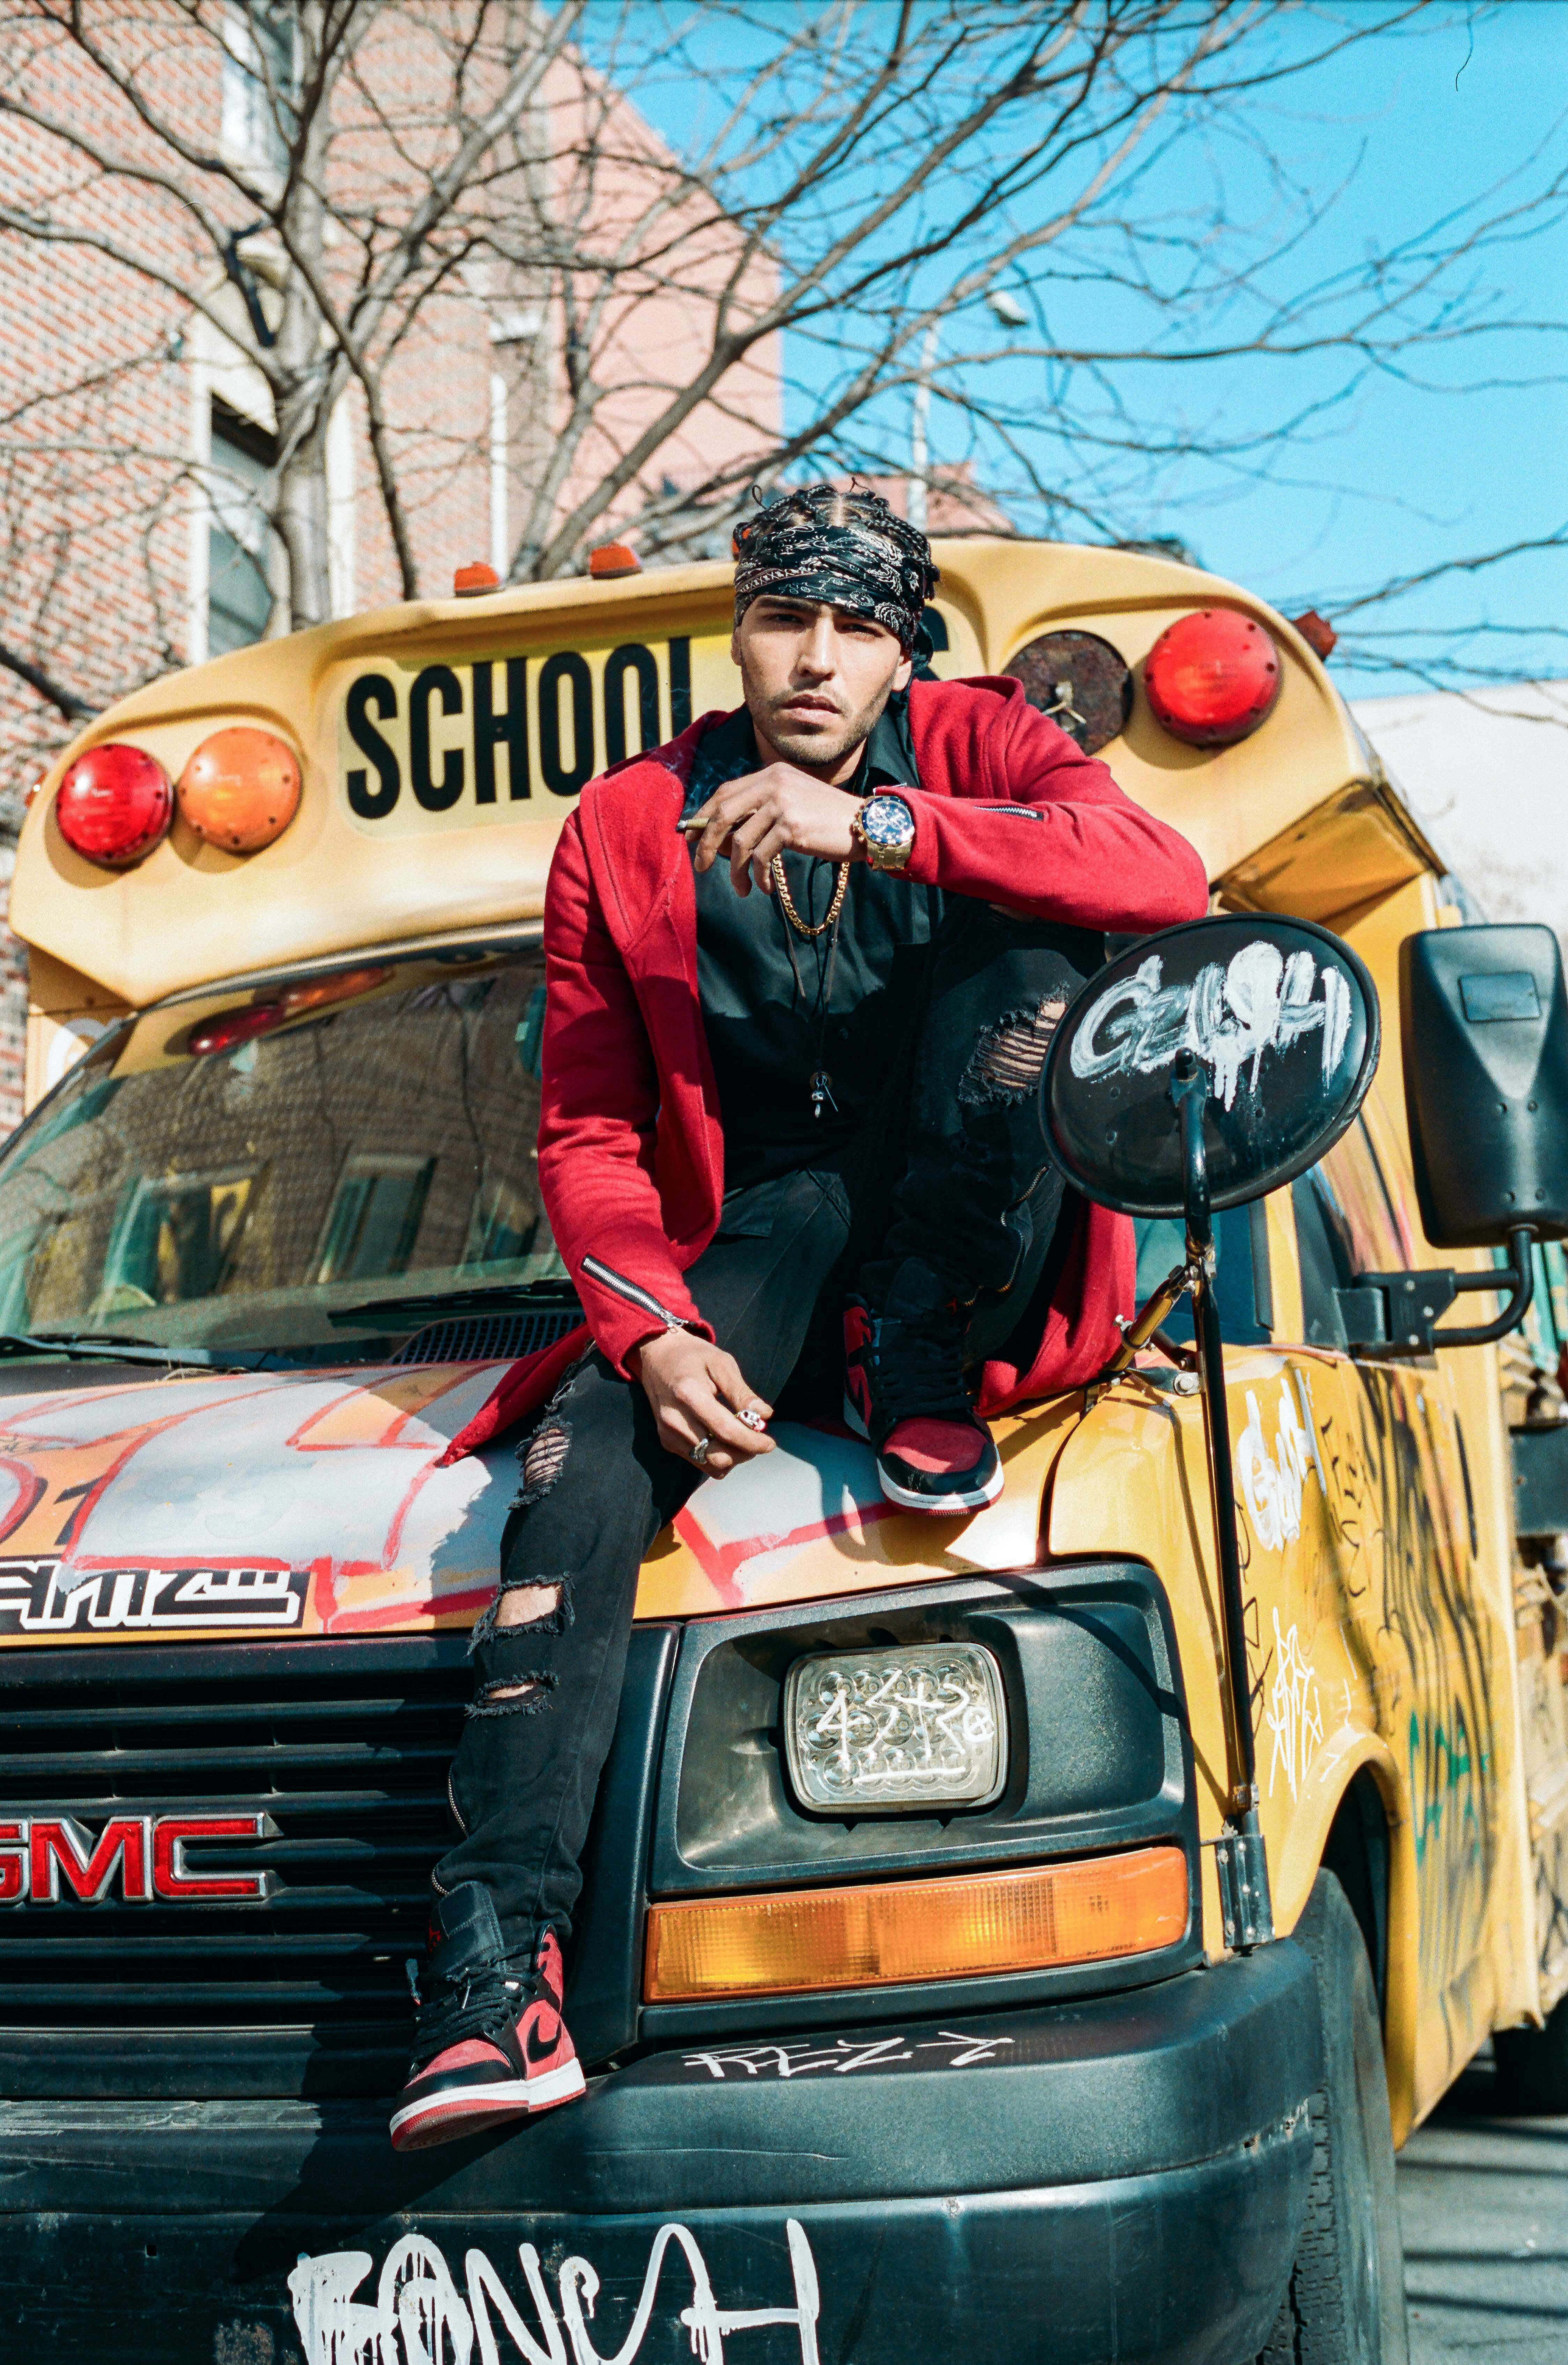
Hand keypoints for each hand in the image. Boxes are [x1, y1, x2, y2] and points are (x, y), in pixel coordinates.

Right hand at [629, 1331, 774, 1474]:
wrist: (657, 1356)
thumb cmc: (694, 1356)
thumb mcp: (722, 1363)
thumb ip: (742, 1392)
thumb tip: (765, 1416)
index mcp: (689, 1394)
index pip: (725, 1431)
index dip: (752, 1442)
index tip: (770, 1444)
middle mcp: (675, 1419)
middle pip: (718, 1456)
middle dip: (744, 1452)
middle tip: (757, 1438)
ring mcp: (668, 1434)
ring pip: (710, 1465)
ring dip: (733, 1458)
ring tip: (741, 1437)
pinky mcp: (667, 1442)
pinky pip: (699, 1462)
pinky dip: (718, 1457)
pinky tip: (723, 1438)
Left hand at [689, 762, 859, 897]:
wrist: (865, 825)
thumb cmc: (827, 821)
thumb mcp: (792, 805)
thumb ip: (760, 811)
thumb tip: (719, 838)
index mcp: (772, 774)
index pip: (725, 791)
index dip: (703, 815)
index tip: (690, 837)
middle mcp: (774, 783)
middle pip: (723, 814)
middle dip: (705, 843)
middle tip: (700, 866)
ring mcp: (783, 803)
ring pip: (739, 840)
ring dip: (734, 870)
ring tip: (742, 888)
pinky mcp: (792, 826)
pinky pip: (760, 856)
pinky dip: (757, 876)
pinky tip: (765, 887)